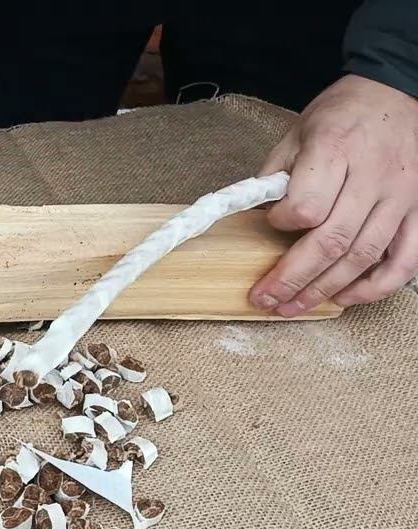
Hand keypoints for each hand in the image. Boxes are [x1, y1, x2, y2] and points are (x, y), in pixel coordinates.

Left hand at [252, 74, 417, 315]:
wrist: (395, 92)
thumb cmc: (339, 116)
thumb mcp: (297, 133)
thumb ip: (276, 176)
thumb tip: (253, 221)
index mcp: (336, 150)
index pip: (308, 205)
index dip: (283, 224)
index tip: (267, 226)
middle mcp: (373, 176)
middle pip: (333, 241)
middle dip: (292, 278)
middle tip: (264, 299)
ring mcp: (401, 197)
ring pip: (364, 257)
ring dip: (324, 290)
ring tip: (291, 308)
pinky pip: (404, 260)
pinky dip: (375, 287)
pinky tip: (344, 298)